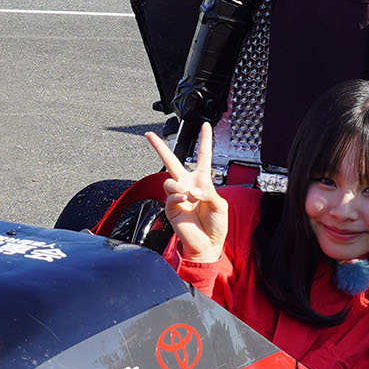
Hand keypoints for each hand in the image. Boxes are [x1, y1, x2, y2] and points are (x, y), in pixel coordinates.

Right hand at [146, 125, 227, 263]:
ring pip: (169, 180)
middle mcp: (187, 184)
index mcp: (202, 180)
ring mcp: (178, 195)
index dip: (205, 140)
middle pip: (171, 160)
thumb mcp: (220, 205)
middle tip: (148, 134)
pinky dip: (179, 197)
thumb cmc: (216, 224)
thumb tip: (192, 189)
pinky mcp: (170, 206)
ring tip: (191, 198)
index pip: (203, 156)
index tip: (205, 125)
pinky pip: (170, 195)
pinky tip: (185, 202)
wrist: (207, 243)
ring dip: (181, 187)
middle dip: (158, 147)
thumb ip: (209, 193)